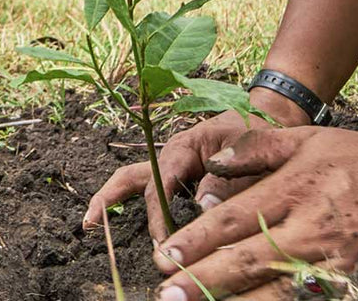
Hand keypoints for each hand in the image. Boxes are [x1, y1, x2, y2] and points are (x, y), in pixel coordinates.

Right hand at [84, 89, 309, 239]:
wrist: (268, 117)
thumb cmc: (258, 131)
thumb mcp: (249, 152)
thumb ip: (228, 181)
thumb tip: (204, 208)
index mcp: (184, 147)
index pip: (161, 183)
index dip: (158, 213)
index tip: (161, 240)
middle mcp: (171, 156)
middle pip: (131, 177)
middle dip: (110, 199)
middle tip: (91, 224)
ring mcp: (172, 166)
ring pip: (133, 181)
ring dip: (111, 199)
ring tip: (90, 223)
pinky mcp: (178, 176)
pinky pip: (150, 190)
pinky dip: (136, 204)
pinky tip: (126, 224)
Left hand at [151, 127, 357, 299]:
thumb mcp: (319, 140)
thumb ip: (260, 148)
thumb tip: (211, 161)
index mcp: (300, 187)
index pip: (234, 219)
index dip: (194, 243)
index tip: (164, 259)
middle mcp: (317, 227)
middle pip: (248, 260)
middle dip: (202, 282)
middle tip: (167, 296)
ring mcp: (346, 263)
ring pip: (280, 292)